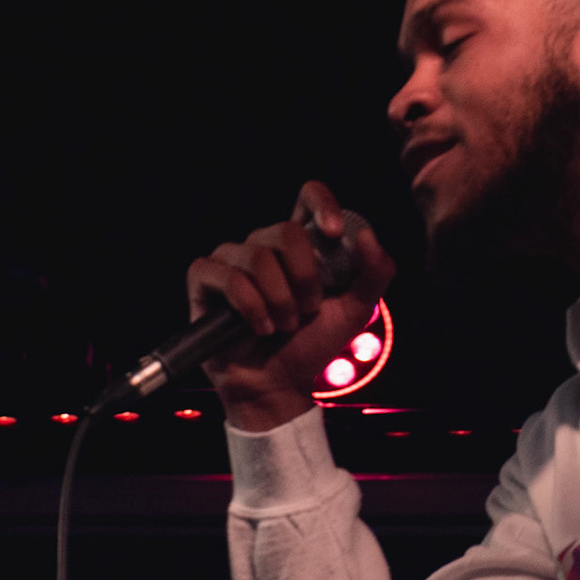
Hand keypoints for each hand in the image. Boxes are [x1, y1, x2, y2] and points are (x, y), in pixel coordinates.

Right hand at [185, 181, 395, 430]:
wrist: (282, 384)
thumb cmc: (314, 342)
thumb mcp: (356, 309)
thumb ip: (375, 272)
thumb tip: (365, 236)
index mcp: (301, 242)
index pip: (308, 196)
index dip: (322, 204)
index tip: (332, 233)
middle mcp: (264, 244)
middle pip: (286, 231)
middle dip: (304, 278)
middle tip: (308, 310)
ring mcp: (232, 259)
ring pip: (258, 257)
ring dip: (280, 300)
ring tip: (284, 325)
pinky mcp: (204, 279)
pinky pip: (228, 278)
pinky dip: (252, 307)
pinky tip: (260, 327)